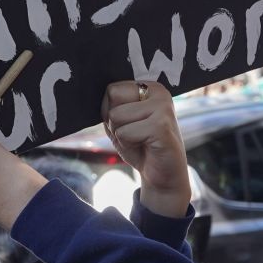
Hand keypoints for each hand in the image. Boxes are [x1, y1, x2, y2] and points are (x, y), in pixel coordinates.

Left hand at [100, 80, 188, 217]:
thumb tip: (99, 96)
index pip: (112, 89)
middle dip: (115, 123)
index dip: (110, 111)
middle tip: (134, 134)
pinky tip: (145, 147)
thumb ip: (111, 106)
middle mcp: (158, 92)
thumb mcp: (121, 122)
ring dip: (121, 135)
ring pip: (115, 116)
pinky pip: (124, 133)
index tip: (129, 124)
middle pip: (112, 99)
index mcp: (149, 87)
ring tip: (139, 140)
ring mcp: (162, 107)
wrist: (162, 175)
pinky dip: (128, 145)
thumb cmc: (140, 147)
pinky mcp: (161, 126)